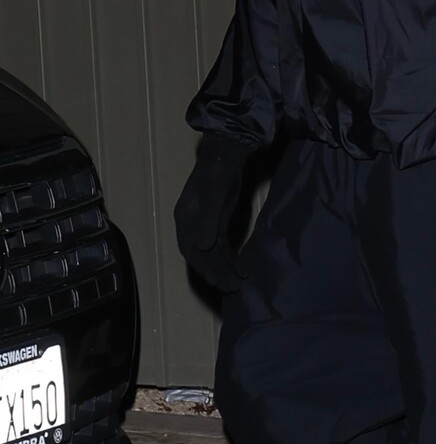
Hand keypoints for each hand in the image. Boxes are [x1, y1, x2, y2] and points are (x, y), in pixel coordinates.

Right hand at [174, 135, 255, 294]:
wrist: (227, 156)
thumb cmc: (217, 173)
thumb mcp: (212, 194)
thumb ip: (207, 219)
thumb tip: (203, 246)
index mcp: (185, 220)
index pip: (191, 251)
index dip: (204, 268)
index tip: (218, 281)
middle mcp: (192, 227)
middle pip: (203, 257)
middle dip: (217, 273)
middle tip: (233, 288)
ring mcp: (206, 227)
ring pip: (214, 254)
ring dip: (225, 269)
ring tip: (240, 282)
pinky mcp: (219, 225)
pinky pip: (223, 248)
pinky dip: (231, 259)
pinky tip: (242, 268)